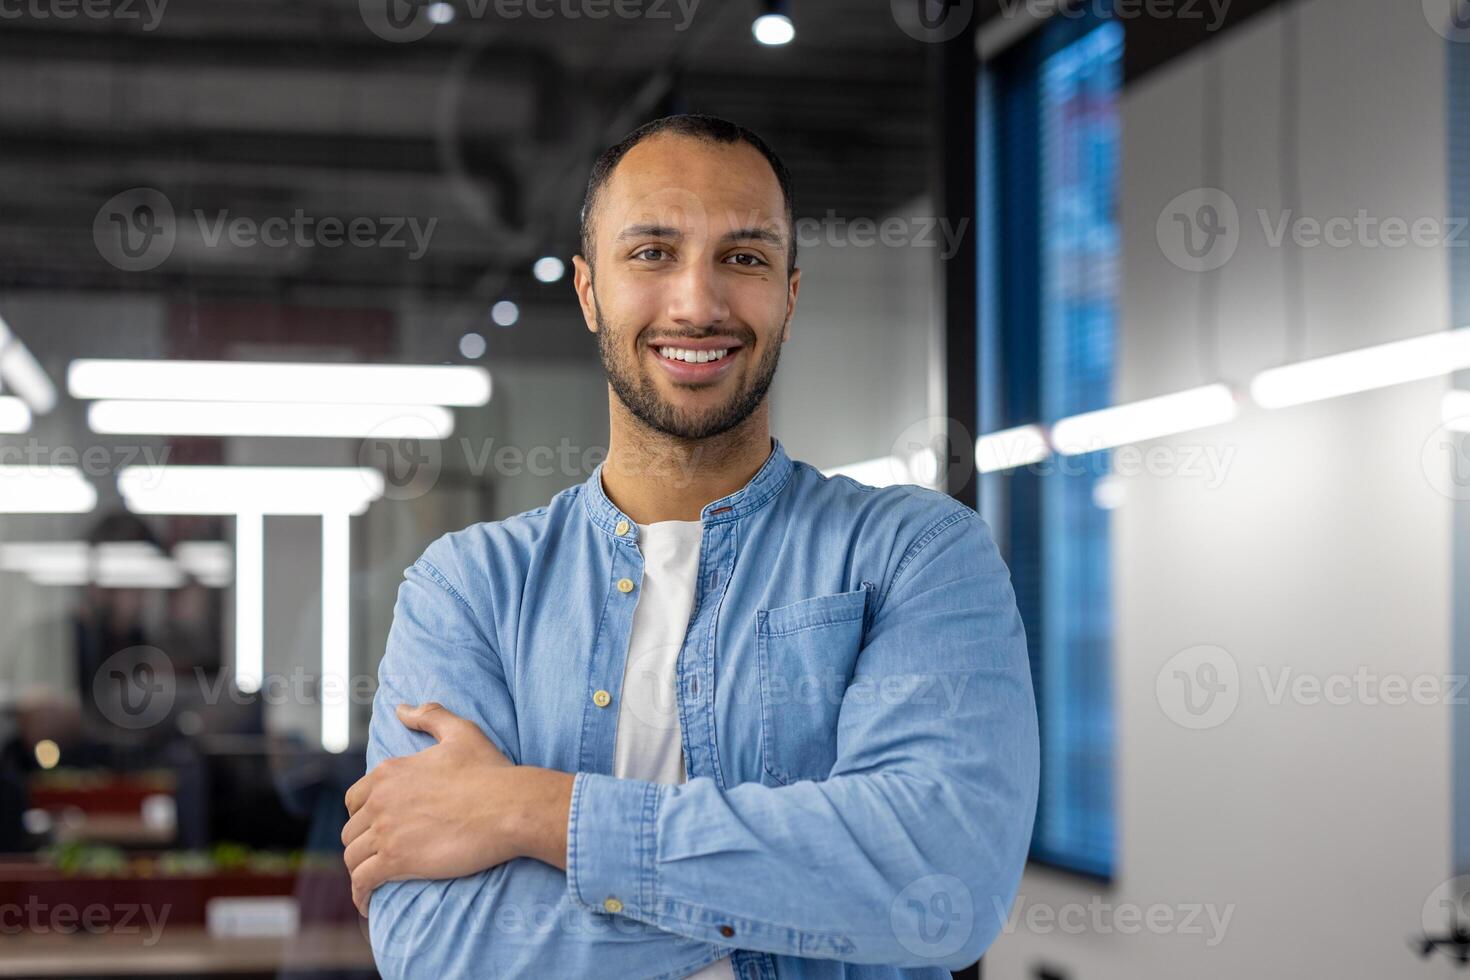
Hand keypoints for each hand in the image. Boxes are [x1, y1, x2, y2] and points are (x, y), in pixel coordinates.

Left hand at [342, 702, 558, 915]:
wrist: (510, 806)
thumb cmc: (491, 770)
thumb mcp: (461, 732)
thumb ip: (429, 715)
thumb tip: (401, 709)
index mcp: (389, 772)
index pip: (355, 799)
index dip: (363, 815)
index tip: (376, 828)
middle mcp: (380, 800)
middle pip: (351, 831)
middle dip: (362, 844)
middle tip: (378, 857)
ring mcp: (386, 831)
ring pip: (353, 858)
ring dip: (360, 871)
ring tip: (373, 884)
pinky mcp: (396, 861)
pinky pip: (363, 883)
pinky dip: (360, 896)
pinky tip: (367, 906)